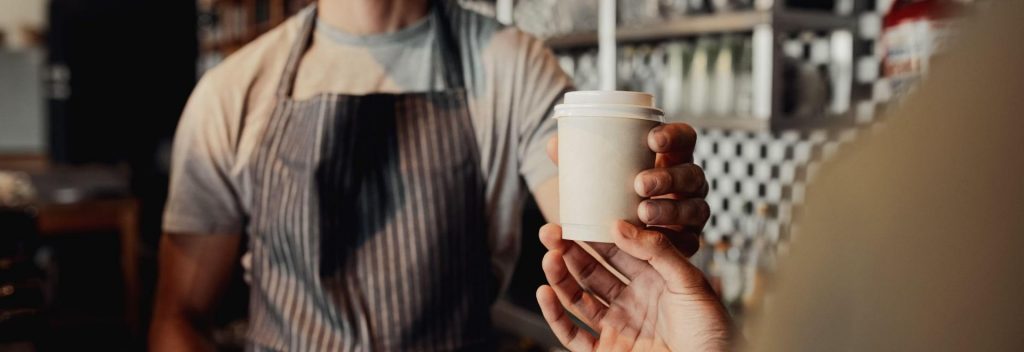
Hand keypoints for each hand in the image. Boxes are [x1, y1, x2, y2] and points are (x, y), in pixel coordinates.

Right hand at [537, 222, 729, 350]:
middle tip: (551, 231)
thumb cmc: (713, 334)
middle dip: (570, 251)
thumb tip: (620, 225)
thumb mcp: (691, 283)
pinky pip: (572, 334)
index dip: (595, 234)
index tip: (575, 215)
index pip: (618, 251)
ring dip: (560, 277)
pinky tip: (545, 292)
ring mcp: (618, 327)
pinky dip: (555, 314)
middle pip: (593, 272)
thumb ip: (658, 251)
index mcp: (655, 281)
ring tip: (549, 257)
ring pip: (578, 298)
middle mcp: (633, 302)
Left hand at [546, 123, 710, 249]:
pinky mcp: (689, 242)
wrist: (614, 236)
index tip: (652, 139)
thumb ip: (577, 161)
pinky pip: (691, 242)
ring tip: (642, 212)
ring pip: (696, 208)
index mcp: (671, 158)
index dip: (675, 136)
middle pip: (693, 174)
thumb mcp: (596, 176)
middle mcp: (687, 184)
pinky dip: (673, 240)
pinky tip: (653, 238)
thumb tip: (553, 144)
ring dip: (670, 209)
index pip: (685, 139)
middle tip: (639, 183)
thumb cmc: (609, 193)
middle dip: (669, 177)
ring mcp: (691, 213)